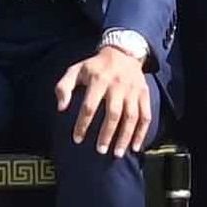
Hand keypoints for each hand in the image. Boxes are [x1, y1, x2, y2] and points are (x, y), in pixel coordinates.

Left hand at [56, 42, 160, 156]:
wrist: (123, 52)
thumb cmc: (95, 66)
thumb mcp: (75, 70)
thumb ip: (63, 87)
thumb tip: (61, 108)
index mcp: (98, 80)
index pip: (89, 106)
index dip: (82, 124)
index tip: (77, 139)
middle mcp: (117, 85)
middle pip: (113, 114)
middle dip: (106, 134)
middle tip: (100, 151)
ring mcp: (133, 90)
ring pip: (131, 117)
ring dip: (125, 137)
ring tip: (117, 154)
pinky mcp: (144, 94)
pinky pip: (145, 116)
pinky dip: (141, 133)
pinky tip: (135, 147)